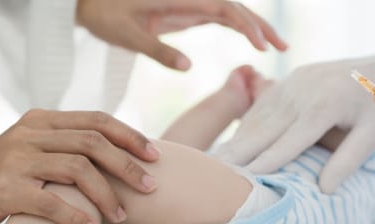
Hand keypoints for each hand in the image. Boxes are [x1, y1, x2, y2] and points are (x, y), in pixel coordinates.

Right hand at [0, 110, 161, 223]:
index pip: (96, 120)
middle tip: (150, 187)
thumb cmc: (2, 178)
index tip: (155, 156)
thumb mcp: (34, 150)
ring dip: (107, 195)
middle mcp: (29, 134)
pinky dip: (77, 217)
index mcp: (41, 121)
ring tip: (122, 217)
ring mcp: (16, 160)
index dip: (130, 136)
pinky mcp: (4, 190)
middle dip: (127, 166)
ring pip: (77, 170)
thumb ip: (67, 146)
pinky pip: (51, 202)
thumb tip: (120, 154)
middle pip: (92, 143)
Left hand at [76, 0, 286, 70]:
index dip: (244, 23)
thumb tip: (189, 67)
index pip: (221, 6)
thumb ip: (158, 50)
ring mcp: (192, 3)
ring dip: (256, 26)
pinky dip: (242, 28)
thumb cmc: (105, 15)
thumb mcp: (127, 35)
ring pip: (233, 11)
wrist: (91, 1)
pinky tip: (256, 43)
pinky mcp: (190, 11)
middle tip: (283, 47)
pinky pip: (223, 17)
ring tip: (279, 46)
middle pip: (235, 6)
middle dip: (260, 25)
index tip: (260, 44)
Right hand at [215, 31, 374, 192]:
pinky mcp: (292, 79)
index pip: (290, 139)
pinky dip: (248, 126)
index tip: (243, 182)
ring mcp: (295, 81)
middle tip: (213, 176)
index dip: (266, 162)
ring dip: (237, 139)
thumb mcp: (374, 136)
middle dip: (239, 152)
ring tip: (216, 164)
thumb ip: (347, 162)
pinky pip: (265, 106)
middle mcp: (304, 89)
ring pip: (260, 116)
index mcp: (326, 103)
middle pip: (266, 127)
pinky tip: (233, 144)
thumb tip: (324, 191)